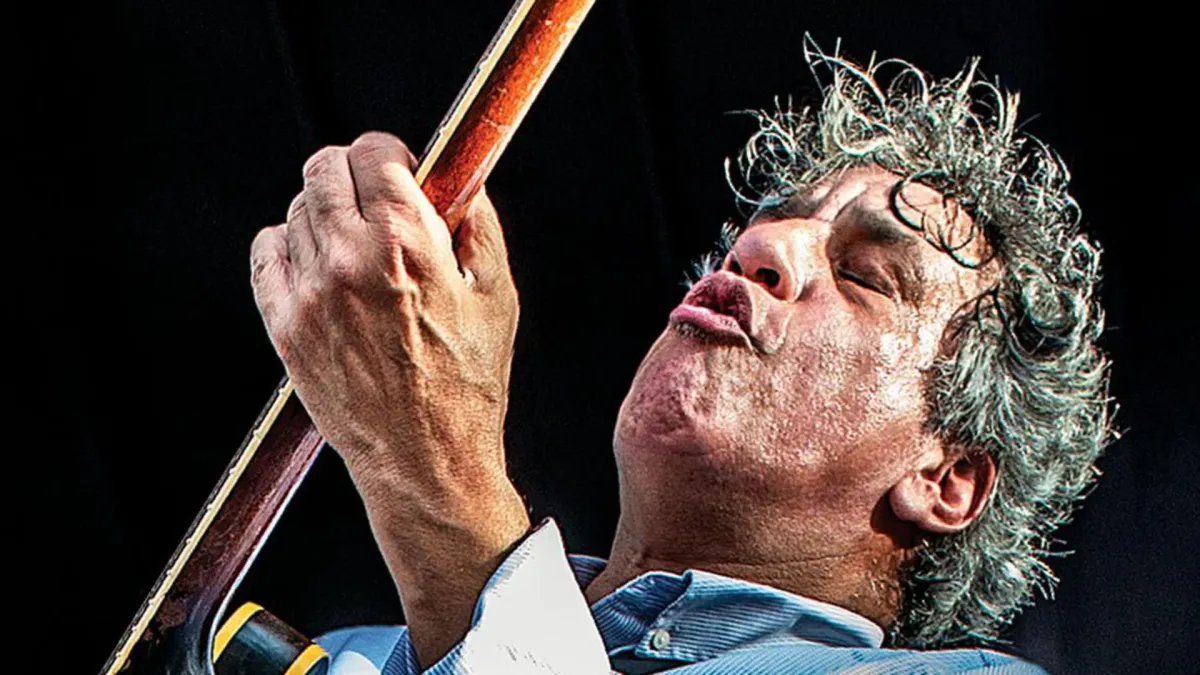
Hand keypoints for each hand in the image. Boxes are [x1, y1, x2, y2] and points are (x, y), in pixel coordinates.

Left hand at [250, 131, 528, 666]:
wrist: (427, 461)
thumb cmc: (469, 382)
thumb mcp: (496, 295)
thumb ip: (479, 223)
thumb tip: (461, 180)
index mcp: (406, 241)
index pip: (374, 150)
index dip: (392, 153)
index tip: (403, 169)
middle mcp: (348, 258)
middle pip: (324, 168)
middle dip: (354, 171)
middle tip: (376, 196)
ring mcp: (310, 293)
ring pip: (297, 208)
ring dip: (326, 210)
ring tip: (356, 243)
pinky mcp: (284, 326)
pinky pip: (266, 252)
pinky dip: (287, 244)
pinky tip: (319, 263)